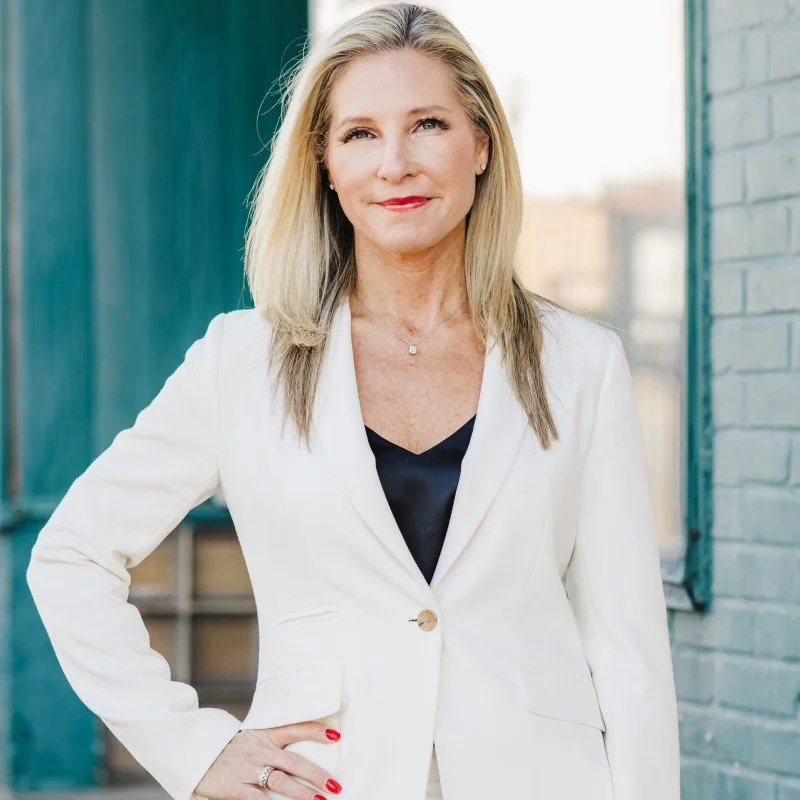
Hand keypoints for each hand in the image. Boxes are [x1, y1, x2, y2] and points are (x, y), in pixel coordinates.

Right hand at [193, 722, 342, 799]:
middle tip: (334, 784)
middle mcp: (259, 750)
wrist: (197, 753)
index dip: (315, 731)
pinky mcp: (235, 788)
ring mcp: (248, 769)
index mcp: (265, 735)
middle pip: (293, 761)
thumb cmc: (230, 748)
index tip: (336, 735)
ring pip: (280, 781)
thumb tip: (303, 749)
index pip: (295, 728)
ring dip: (301, 793)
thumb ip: (274, 742)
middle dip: (315, 774)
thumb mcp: (252, 737)